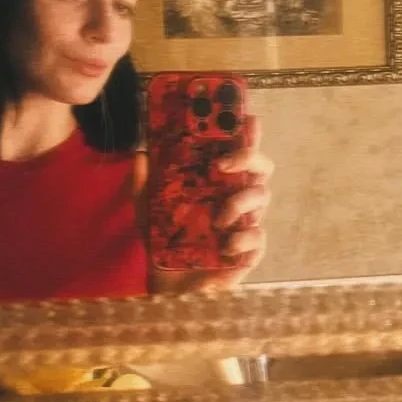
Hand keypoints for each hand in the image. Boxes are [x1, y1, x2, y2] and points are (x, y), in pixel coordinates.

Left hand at [142, 116, 272, 294]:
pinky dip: (245, 239)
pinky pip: (258, 238)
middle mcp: (236, 196)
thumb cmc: (162, 241)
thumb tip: (141, 153)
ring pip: (261, 198)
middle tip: (222, 164)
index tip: (246, 119)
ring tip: (219, 218)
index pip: (239, 150)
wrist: (163, 282)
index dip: (248, 133)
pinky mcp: (247, 252)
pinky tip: (227, 244)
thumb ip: (144, 182)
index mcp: (219, 182)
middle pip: (261, 168)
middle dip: (249, 158)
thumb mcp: (147, 207)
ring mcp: (245, 223)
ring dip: (240, 202)